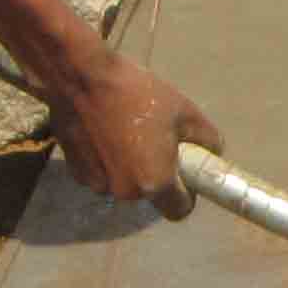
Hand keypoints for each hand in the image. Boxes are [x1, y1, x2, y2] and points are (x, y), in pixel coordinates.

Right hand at [53, 51, 221, 219]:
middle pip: (150, 194)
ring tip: (127, 131)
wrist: (79, 77)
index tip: (184, 172)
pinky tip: (104, 131)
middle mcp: (125, 193)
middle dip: (156, 174)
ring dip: (129, 167)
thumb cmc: (136, 94)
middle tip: (156, 140)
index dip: (187, 194)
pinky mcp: (75, 172)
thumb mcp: (185, 111)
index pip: (179, 210)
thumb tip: (211, 152)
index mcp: (154, 183)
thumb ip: (207, 140)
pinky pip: (101, 173)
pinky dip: (106, 160)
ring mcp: (97, 184)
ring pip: (124, 183)